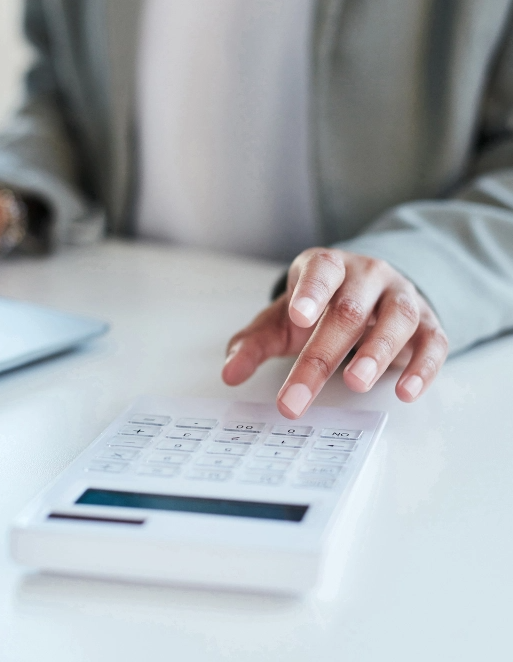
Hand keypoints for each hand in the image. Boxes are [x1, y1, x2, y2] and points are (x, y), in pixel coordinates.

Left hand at [221, 248, 448, 418]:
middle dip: (322, 354)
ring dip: (377, 353)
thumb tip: (229, 373)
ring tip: (356, 382)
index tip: (297, 318)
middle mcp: (367, 276)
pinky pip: (433, 342)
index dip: (310, 293)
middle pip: (349, 311)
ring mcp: (400, 297)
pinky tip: (405, 391)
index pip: (320, 272)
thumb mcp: (281, 322)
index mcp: (327, 267)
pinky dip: (422, 367)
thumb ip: (253, 344)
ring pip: (397, 319)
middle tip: (298, 394)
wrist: (367, 295)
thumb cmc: (318, 309)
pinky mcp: (427, 323)